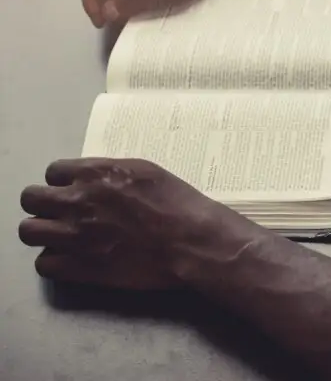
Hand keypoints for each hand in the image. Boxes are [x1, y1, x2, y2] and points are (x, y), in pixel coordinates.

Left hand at [18, 158, 251, 289]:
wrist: (193, 241)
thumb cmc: (179, 204)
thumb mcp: (146, 172)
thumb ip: (111, 174)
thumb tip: (93, 180)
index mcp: (96, 173)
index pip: (53, 172)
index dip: (62, 182)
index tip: (73, 191)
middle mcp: (77, 201)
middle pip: (30, 199)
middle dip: (43, 204)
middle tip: (61, 213)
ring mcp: (73, 235)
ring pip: (28, 232)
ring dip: (43, 232)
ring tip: (62, 237)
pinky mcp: (78, 267)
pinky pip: (43, 264)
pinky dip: (54, 261)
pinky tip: (72, 259)